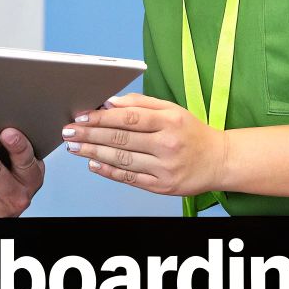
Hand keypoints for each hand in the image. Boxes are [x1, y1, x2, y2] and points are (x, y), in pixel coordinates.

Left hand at [61, 93, 225, 195]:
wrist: (219, 160)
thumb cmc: (192, 133)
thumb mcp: (173, 109)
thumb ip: (141, 103)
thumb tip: (111, 102)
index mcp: (170, 121)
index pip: (129, 118)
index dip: (101, 118)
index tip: (81, 116)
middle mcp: (168, 145)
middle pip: (121, 139)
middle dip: (90, 135)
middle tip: (68, 131)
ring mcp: (165, 168)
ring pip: (123, 159)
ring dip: (94, 153)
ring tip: (75, 147)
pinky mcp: (163, 186)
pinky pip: (131, 178)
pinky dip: (109, 172)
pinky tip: (93, 164)